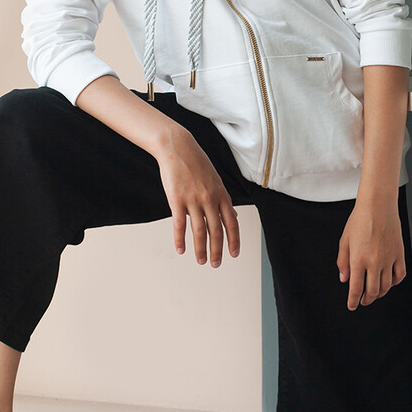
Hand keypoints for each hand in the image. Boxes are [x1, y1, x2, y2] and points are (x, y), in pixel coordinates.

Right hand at [156, 125, 239, 266]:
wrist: (177, 147)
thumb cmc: (196, 163)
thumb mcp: (216, 180)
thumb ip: (223, 199)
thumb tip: (233, 214)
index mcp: (221, 194)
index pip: (231, 222)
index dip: (234, 240)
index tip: (234, 254)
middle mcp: (210, 199)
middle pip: (216, 231)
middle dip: (217, 251)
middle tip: (216, 264)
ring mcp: (193, 200)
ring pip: (200, 231)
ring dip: (201, 249)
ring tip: (200, 261)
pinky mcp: (177, 200)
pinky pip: (180, 225)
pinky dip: (180, 240)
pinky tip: (181, 250)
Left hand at [336, 196, 404, 309]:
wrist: (378, 206)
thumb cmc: (359, 220)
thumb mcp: (344, 241)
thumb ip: (343, 262)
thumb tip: (344, 279)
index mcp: (358, 260)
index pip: (356, 289)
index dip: (353, 301)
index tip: (352, 306)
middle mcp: (374, 262)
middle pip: (373, 291)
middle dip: (366, 300)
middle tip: (363, 301)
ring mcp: (389, 259)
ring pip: (387, 286)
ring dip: (380, 294)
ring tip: (375, 294)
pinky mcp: (399, 254)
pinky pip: (399, 275)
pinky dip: (394, 282)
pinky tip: (389, 282)